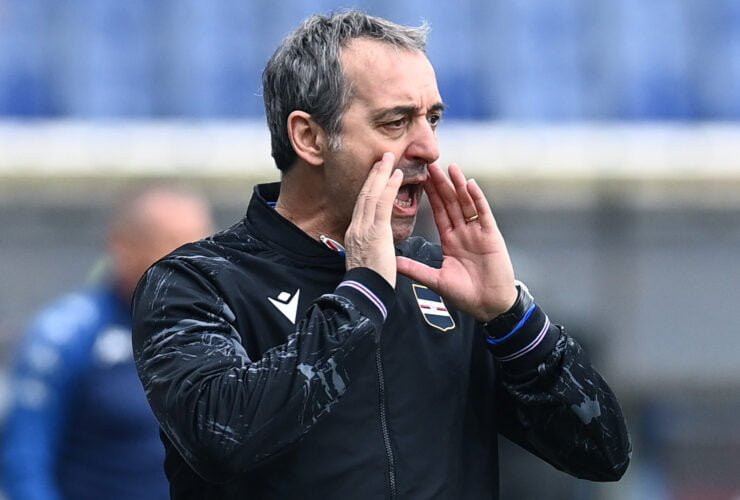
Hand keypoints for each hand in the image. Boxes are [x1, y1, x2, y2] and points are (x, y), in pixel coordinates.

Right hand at [344, 152, 403, 287]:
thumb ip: (368, 248)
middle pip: (364, 195)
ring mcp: (364, 228)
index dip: (369, 188)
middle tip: (382, 158)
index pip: (362, 206)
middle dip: (373, 175)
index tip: (375, 175)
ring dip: (381, 174)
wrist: (364, 295)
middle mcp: (356, 228)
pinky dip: (389, 187)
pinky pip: (382, 203)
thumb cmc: (369, 284)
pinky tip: (397, 175)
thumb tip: (372, 245)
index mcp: (355, 235)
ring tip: (389, 158)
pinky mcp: (375, 232)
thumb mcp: (365, 262)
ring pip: (371, 194)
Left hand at [396, 163, 516, 321]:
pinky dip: (477, 199)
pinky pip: (483, 214)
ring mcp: (478, 232)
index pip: (438, 213)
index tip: (420, 179)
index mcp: (451, 241)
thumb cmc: (466, 295)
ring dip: (458, 185)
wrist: (489, 307)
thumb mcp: (436, 280)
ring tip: (450, 167)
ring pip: (466, 204)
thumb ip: (416, 269)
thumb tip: (392, 263)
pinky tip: (470, 184)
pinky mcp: (491, 236)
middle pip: (451, 203)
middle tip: (430, 165)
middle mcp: (464, 233)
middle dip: (441, 185)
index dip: (430, 196)